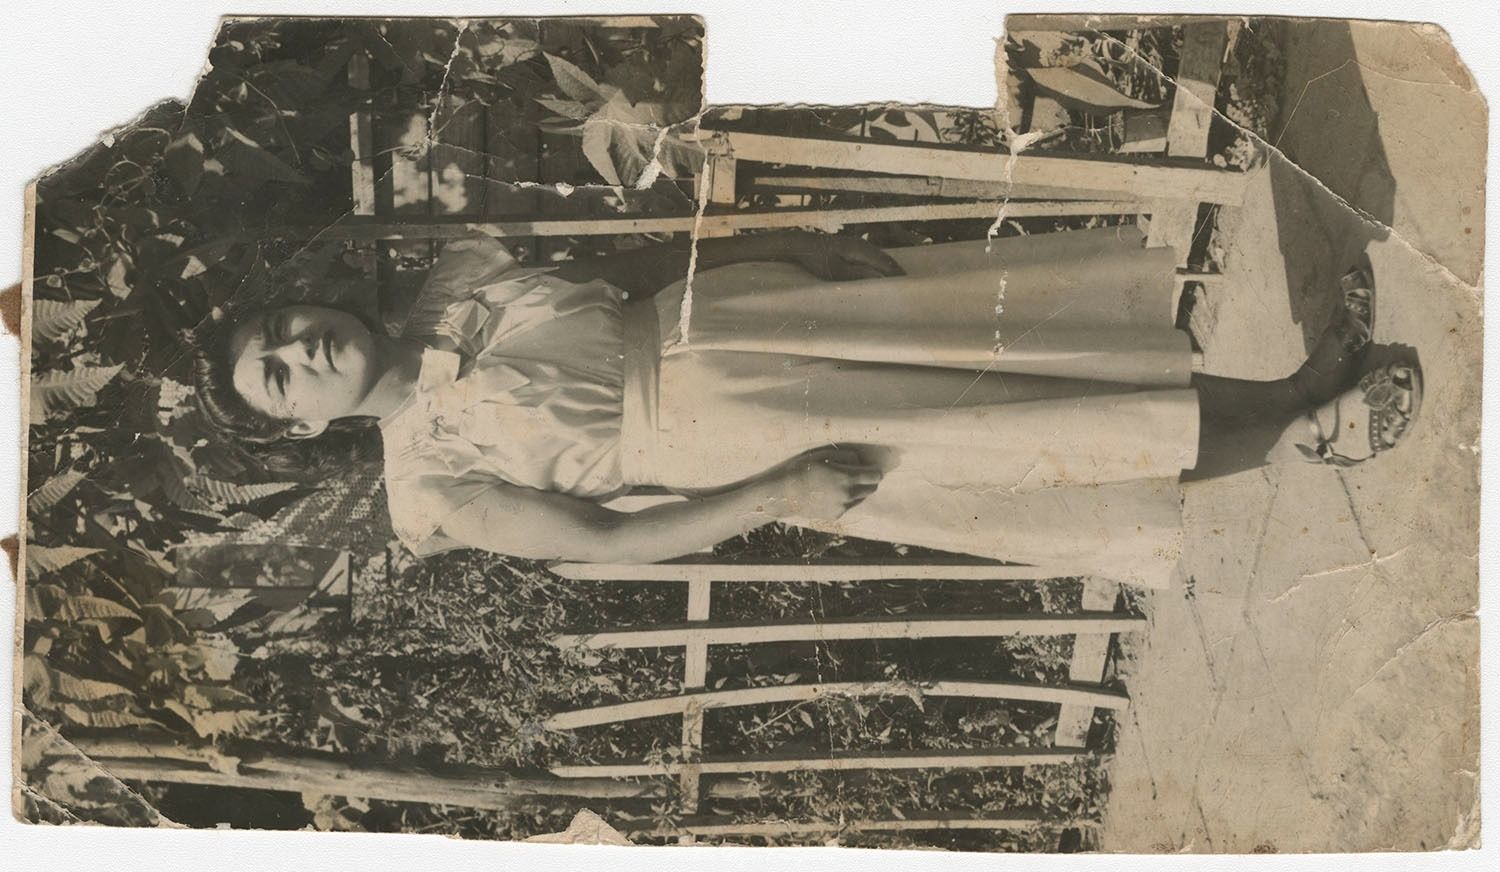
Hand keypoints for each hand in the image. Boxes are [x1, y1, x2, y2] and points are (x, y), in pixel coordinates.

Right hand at [770, 447, 883, 520]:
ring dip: (857, 490)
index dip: (874, 470)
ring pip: (861, 498)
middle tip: (856, 473)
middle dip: (868, 480)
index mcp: (846, 478)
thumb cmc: (801, 469)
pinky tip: (829, 493)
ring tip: (839, 483)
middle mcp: (847, 495)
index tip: (869, 467)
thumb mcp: (823, 455)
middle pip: (872, 488)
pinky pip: (848, 505)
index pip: (875, 476)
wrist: (783, 494)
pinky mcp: (835, 515)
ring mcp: (842, 507)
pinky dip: (845, 499)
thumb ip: (846, 456)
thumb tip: (860, 461)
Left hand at [786, 232, 905, 281]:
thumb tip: (879, 280)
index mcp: (860, 249)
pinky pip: (872, 256)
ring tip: (897, 280)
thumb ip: (858, 275)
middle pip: (885, 258)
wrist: (802, 245)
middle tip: (906, 285)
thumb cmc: (817, 260)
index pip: (885, 263)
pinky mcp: (852, 246)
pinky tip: (880, 272)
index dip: (896, 274)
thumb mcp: (836, 272)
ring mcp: (857, 244)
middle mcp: (862, 244)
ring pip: (879, 256)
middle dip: (896, 271)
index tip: (906, 285)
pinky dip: (880, 264)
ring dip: (888, 268)